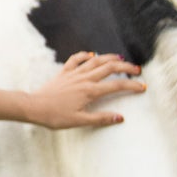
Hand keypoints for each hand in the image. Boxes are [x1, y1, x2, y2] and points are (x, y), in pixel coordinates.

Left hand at [27, 51, 145, 130]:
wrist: (34, 107)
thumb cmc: (55, 116)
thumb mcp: (79, 121)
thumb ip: (101, 118)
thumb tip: (120, 117)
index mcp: (90, 91)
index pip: (116, 86)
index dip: (132, 86)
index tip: (143, 87)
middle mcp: (84, 79)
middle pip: (109, 68)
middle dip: (126, 67)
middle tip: (138, 70)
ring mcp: (74, 73)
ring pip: (96, 61)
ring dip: (109, 58)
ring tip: (121, 58)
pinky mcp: (64, 72)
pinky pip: (76, 59)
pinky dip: (86, 55)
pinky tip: (92, 55)